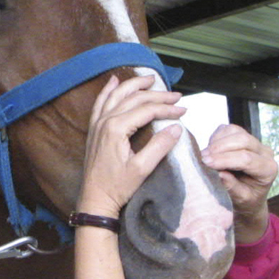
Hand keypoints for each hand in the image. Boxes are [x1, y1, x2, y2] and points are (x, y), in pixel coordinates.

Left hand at [77, 75, 185, 218]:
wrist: (95, 199)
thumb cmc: (117, 186)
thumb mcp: (142, 169)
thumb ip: (159, 146)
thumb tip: (176, 127)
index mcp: (116, 128)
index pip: (147, 110)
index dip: (167, 108)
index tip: (184, 110)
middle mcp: (105, 120)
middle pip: (134, 98)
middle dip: (157, 95)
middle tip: (176, 95)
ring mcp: (97, 123)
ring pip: (117, 95)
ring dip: (134, 84)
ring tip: (149, 78)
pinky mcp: (94, 129)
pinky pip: (100, 102)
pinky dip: (108, 90)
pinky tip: (114, 81)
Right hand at [201, 124, 277, 242]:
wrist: (249, 197)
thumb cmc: (246, 200)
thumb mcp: (241, 200)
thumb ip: (232, 187)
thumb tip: (218, 173)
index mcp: (268, 169)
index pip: (246, 159)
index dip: (225, 159)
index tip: (206, 163)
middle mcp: (265, 153)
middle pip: (242, 140)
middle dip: (219, 148)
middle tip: (202, 158)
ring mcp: (255, 142)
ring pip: (235, 131)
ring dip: (217, 142)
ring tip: (205, 155)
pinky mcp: (244, 136)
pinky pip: (229, 129)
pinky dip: (217, 137)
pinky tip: (211, 150)